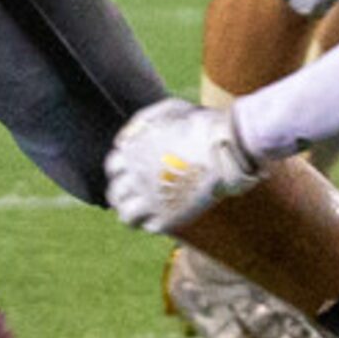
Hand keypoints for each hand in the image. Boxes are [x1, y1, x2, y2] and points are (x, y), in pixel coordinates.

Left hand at [104, 97, 261, 233]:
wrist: (225, 148)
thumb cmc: (201, 124)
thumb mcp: (168, 110)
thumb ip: (142, 122)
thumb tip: (125, 138)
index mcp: (132, 151)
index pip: (113, 167)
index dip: (122, 170)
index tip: (133, 173)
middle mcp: (134, 177)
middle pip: (115, 193)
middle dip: (123, 194)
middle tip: (137, 195)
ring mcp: (149, 199)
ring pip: (127, 216)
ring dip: (133, 213)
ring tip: (144, 213)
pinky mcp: (167, 218)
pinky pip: (150, 227)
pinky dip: (154, 223)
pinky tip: (164, 216)